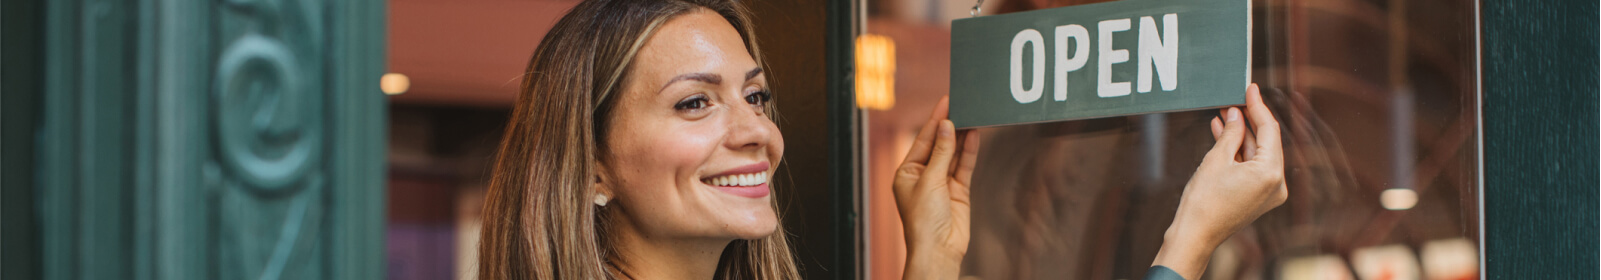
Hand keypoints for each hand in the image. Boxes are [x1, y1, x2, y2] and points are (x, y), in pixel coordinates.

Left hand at [893, 96, 980, 279]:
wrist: (939, 249)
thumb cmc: (923, 220)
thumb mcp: (930, 180)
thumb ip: (942, 152)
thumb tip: (947, 126)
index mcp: (906, 172)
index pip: (922, 140)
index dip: (934, 120)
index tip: (946, 102)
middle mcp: (923, 176)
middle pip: (939, 145)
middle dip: (949, 126)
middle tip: (962, 104)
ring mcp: (942, 183)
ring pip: (953, 154)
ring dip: (962, 136)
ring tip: (971, 115)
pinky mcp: (958, 191)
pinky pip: (964, 166)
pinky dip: (970, 151)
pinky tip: (975, 135)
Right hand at [1153, 84, 1287, 278]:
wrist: (1195, 235)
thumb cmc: (1203, 202)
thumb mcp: (1216, 159)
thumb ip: (1230, 133)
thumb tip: (1236, 114)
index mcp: (1271, 172)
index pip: (1269, 129)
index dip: (1257, 106)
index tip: (1250, 88)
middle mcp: (1277, 183)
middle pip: (1266, 141)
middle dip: (1249, 120)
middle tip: (1234, 100)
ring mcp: (1269, 192)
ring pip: (1258, 154)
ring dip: (1242, 136)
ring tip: (1223, 116)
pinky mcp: (1259, 197)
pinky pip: (1253, 167)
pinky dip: (1240, 152)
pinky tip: (1224, 136)